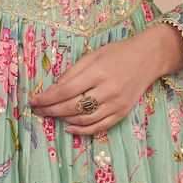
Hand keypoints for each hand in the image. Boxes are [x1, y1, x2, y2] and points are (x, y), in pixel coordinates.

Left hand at [28, 24, 182, 135]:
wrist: (149, 58)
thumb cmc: (118, 53)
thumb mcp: (93, 55)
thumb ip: (73, 71)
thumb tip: (54, 88)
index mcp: (98, 72)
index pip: (66, 90)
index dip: (47, 98)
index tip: (33, 101)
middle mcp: (108, 91)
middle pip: (72, 107)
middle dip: (51, 110)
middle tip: (38, 110)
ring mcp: (116, 104)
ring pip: (84, 119)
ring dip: (64, 119)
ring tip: (51, 115)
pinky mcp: (122, 113)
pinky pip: (99, 127)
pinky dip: (82, 130)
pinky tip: (69, 127)